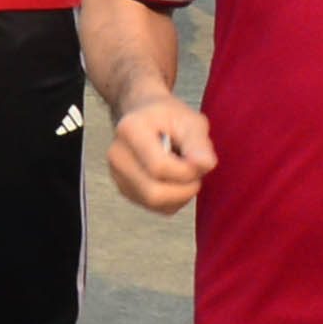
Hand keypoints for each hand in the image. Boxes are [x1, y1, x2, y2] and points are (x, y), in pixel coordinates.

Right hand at [105, 90, 217, 213]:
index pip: (159, 167)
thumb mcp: (190, 121)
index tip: (199, 160)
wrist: (146, 115)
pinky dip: (173, 199)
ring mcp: (117, 174)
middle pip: (154, 192)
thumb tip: (206, 165)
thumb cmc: (169, 117)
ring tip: (184, 172)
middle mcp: (117, 154)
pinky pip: (155, 207)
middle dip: (184, 188)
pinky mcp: (124, 189)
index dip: (187, 171)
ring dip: (181, 194)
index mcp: (130, 129)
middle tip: (195, 171)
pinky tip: (174, 179)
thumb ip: (199, 143)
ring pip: (155, 203)